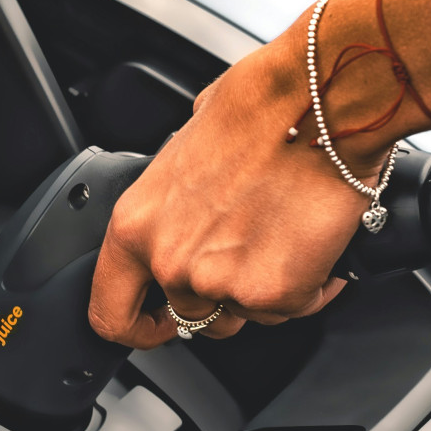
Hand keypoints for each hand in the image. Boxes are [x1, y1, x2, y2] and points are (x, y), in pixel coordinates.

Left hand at [87, 0, 430, 348]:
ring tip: (285, 235)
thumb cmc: (260, 110)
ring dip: (265, 288)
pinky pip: (292, 308)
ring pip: (244, 315)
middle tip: (251, 255)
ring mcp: (222, 284)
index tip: (158, 323)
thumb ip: (175, 203)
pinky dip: (310, 284)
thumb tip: (185, 209)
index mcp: (137, 225)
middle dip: (223, 296)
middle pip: (192, 317)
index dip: (139, 327)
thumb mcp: (185, 149)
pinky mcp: (275, 294)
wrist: (319, 103)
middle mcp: (171, 261)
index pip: (111, 312)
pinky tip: (314, 241)